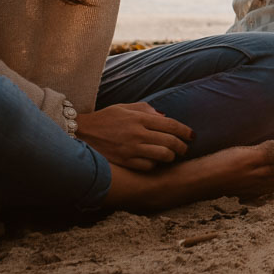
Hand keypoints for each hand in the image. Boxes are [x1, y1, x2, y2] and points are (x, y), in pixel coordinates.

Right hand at [75, 102, 193, 170]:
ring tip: (172, 155)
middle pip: (170, 142)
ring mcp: (131, 149)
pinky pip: (148, 166)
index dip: (185, 131)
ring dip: (171, 156)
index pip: (170, 125)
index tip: (192, 135)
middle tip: (185, 148)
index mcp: (139, 118)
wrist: (81, 133)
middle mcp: (137, 133)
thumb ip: (146, 110)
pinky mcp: (124, 161)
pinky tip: (154, 161)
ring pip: (162, 156)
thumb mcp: (125, 108)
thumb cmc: (105, 118)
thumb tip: (165, 117)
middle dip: (182, 146)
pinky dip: (155, 164)